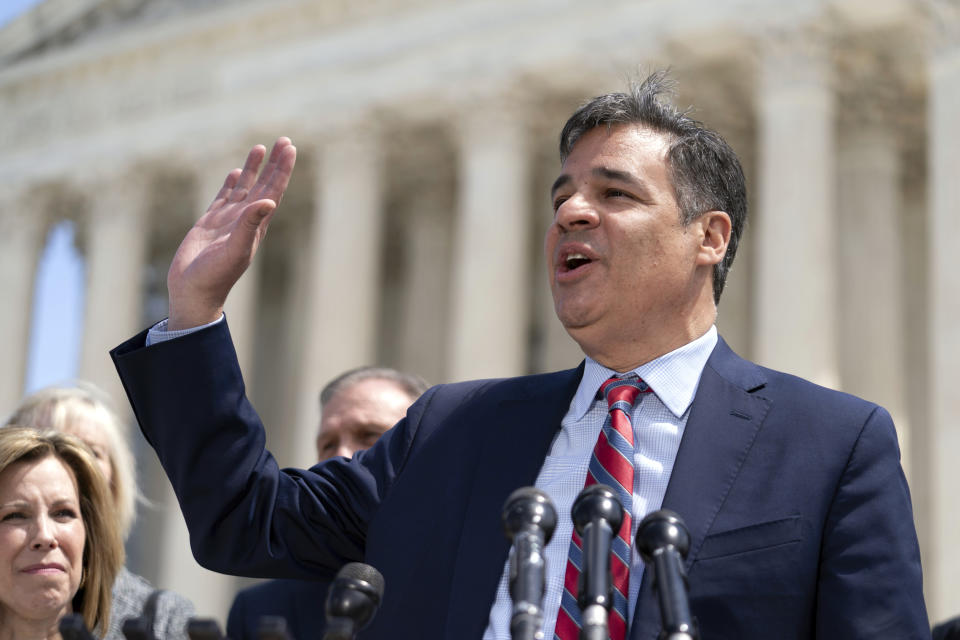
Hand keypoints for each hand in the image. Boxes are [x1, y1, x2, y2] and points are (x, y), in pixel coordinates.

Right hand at [167, 137, 296, 329]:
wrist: (193, 290)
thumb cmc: (215, 275)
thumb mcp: (236, 249)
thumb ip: (250, 224)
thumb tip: (269, 201)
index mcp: (256, 225)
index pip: (274, 191)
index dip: (283, 170)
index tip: (291, 149)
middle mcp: (246, 220)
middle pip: (264, 185)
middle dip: (275, 164)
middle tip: (284, 140)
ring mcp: (228, 220)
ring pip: (245, 188)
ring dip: (254, 169)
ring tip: (261, 148)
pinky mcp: (210, 223)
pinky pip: (224, 197)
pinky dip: (231, 183)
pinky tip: (237, 172)